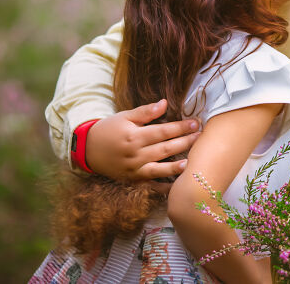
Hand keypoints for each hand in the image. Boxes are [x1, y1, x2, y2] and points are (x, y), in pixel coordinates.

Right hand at [85, 99, 200, 180]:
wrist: (87, 150)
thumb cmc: (109, 129)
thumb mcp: (124, 116)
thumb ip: (145, 112)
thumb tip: (165, 103)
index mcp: (134, 136)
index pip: (162, 131)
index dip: (180, 127)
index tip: (195, 123)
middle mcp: (135, 155)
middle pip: (165, 149)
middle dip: (185, 142)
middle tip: (201, 137)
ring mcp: (134, 170)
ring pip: (160, 168)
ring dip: (177, 166)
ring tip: (193, 161)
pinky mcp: (133, 180)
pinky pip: (151, 185)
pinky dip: (164, 186)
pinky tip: (178, 183)